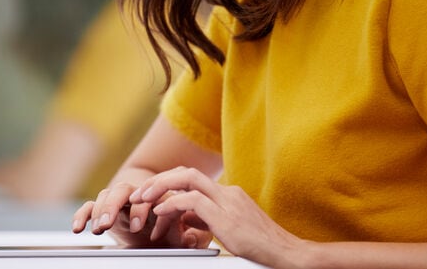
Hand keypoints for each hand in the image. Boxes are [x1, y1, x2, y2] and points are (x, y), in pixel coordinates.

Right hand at [72, 181, 208, 247]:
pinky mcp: (107, 210)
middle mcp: (137, 195)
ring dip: (100, 211)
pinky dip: (83, 214)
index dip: (141, 209)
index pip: (148, 195)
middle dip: (113, 206)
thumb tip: (191, 238)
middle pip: (122, 190)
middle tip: (108, 224)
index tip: (138, 228)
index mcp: (158, 197)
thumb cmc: (176, 231)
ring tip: (99, 230)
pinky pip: (90, 206)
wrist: (161, 229)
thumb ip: (192, 235)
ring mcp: (120, 201)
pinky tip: (78, 228)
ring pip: (106, 195)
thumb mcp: (186, 234)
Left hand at [129, 166, 303, 264]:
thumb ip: (207, 220)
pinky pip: (193, 201)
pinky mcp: (227, 217)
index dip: (167, 183)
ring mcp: (229, 202)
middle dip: (159, 180)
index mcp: (228, 194)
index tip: (149, 196)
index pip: (191, 178)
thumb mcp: (230, 229)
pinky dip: (173, 203)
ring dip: (160, 187)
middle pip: (186, 172)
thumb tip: (185, 218)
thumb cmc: (261, 246)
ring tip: (143, 199)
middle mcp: (228, 192)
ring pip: (187, 180)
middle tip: (138, 193)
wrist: (287, 254)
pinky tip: (161, 212)